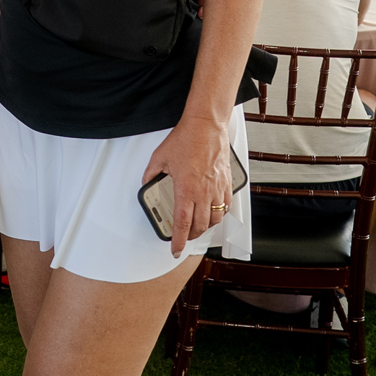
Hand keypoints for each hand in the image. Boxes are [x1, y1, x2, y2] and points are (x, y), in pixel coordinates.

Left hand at [142, 114, 231, 256]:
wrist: (206, 126)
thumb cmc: (186, 139)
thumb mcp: (159, 157)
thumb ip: (151, 174)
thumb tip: (147, 183)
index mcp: (186, 189)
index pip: (182, 224)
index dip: (178, 240)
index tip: (175, 249)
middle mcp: (204, 192)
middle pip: (199, 226)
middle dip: (190, 236)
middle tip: (184, 237)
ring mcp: (217, 188)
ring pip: (215, 218)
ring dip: (206, 227)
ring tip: (197, 226)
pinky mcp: (227, 182)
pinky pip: (226, 206)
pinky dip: (220, 214)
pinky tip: (214, 213)